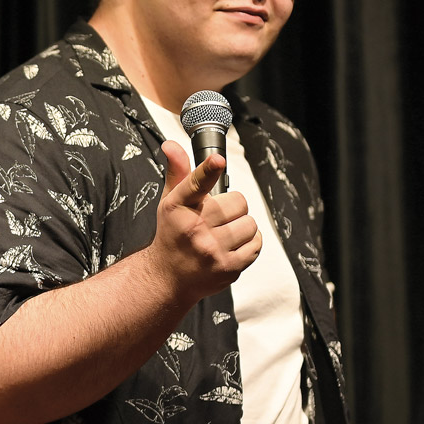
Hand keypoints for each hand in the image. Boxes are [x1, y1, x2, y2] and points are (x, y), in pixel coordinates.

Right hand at [146, 141, 262, 302]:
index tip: (217, 160)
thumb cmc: (173, 235)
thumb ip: (179, 172)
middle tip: (218, 218)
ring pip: (250, 224)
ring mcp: (211, 250)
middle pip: (239, 202)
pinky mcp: (227, 268)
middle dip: (233, 208)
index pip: (195, 183)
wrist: (168, 278)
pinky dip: (249, 244)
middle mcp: (194, 228)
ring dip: (242, 227)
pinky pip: (256, 245)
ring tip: (225, 234)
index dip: (208, 169)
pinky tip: (232, 247)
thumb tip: (171, 145)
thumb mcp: (171, 202)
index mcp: (178, 207)